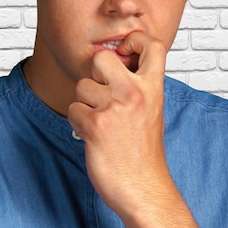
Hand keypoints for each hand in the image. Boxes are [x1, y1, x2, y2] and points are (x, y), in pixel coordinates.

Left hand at [67, 31, 169, 214]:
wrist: (144, 188)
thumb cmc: (145, 151)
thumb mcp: (153, 109)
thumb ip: (139, 85)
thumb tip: (117, 62)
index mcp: (154, 88)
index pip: (151, 44)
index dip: (134, 39)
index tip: (126, 52)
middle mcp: (135, 93)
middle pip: (101, 57)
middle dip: (95, 74)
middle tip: (104, 94)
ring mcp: (114, 108)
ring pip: (81, 86)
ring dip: (85, 104)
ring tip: (102, 123)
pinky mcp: (95, 125)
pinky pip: (73, 110)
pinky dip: (79, 123)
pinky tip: (94, 137)